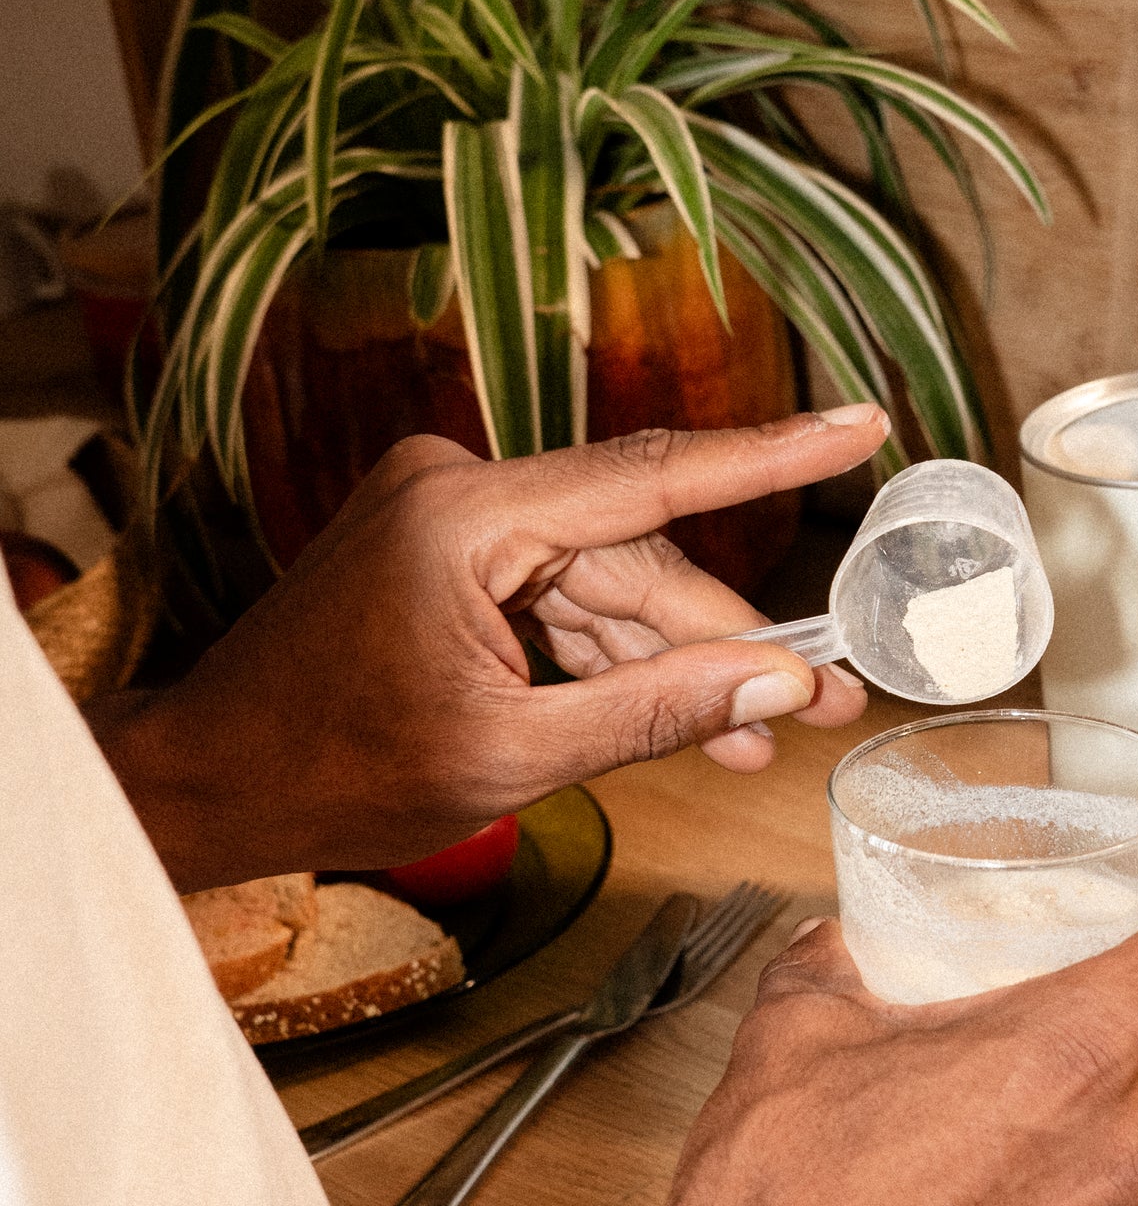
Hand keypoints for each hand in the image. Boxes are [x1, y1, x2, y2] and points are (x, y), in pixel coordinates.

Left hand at [97, 407, 887, 886]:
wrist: (208, 781)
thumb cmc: (334, 773)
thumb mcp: (514, 758)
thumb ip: (655, 713)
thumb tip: (779, 686)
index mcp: (466, 518)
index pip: (653, 475)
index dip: (773, 455)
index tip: (861, 424)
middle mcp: (456, 488)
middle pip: (635, 554)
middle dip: (725, 637)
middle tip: (826, 699)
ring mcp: (444, 515)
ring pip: (601, 581)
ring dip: (673, 658)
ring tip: (759, 737)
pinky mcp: (439, 551)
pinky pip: (554, 593)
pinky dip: (609, 654)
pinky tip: (682, 715)